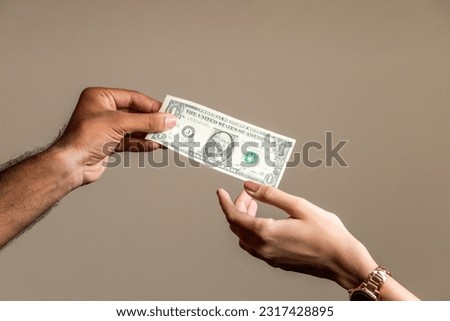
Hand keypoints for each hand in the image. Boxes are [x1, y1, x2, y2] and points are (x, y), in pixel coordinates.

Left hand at [53, 87, 175, 186]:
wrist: (71, 165)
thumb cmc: (84, 138)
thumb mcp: (119, 124)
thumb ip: (146, 122)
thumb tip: (168, 120)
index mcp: (100, 97)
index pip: (133, 98)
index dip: (151, 106)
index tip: (168, 112)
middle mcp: (103, 111)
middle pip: (135, 114)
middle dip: (153, 121)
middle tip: (171, 125)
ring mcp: (106, 128)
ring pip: (135, 129)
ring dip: (151, 134)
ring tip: (167, 137)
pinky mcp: (109, 144)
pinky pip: (131, 141)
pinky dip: (143, 143)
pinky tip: (156, 145)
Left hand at [217, 181, 377, 289]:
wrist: (342, 261)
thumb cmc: (327, 235)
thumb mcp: (299, 206)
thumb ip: (270, 195)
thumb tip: (249, 187)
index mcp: (265, 232)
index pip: (233, 216)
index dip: (225, 202)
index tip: (220, 192)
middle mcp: (263, 247)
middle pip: (236, 226)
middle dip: (237, 207)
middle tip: (247, 194)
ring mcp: (269, 257)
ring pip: (243, 237)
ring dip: (244, 220)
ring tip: (255, 205)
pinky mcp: (276, 262)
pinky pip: (254, 246)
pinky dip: (252, 231)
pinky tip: (264, 221)